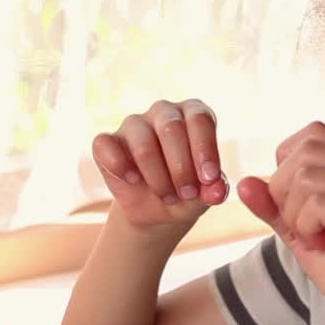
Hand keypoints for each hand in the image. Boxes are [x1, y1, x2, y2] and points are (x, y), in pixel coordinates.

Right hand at [92, 100, 228, 234]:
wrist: (156, 212)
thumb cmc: (187, 194)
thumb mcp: (205, 196)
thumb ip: (214, 191)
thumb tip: (218, 191)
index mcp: (193, 115)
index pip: (200, 119)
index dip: (205, 149)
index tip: (208, 179)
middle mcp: (164, 112)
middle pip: (172, 128)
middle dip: (181, 168)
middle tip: (187, 194)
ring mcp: (134, 124)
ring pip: (143, 142)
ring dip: (157, 176)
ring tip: (166, 196)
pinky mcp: (106, 141)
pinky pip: (106, 145)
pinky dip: (121, 168)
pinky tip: (133, 181)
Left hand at [238, 122, 324, 324]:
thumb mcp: (297, 227)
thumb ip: (272, 203)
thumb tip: (243, 183)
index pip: (311, 134)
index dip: (287, 168)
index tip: (300, 206)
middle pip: (304, 153)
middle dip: (285, 192)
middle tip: (303, 226)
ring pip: (306, 178)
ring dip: (295, 215)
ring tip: (317, 237)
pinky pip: (316, 204)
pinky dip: (306, 228)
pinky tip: (323, 244)